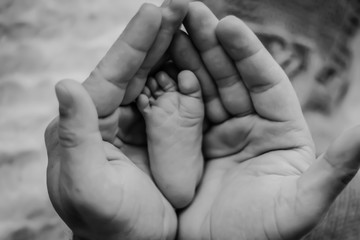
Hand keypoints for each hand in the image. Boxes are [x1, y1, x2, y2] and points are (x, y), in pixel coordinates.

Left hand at [45, 1, 188, 238]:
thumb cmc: (109, 226)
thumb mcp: (88, 189)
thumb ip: (74, 137)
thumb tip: (64, 84)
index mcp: (85, 126)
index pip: (110, 75)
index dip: (133, 43)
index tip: (154, 10)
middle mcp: (104, 119)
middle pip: (132, 70)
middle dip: (155, 37)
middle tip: (178, 5)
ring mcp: (130, 125)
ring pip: (151, 79)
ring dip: (170, 51)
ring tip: (189, 22)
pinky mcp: (150, 133)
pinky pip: (166, 99)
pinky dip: (180, 78)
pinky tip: (194, 60)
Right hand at [171, 3, 359, 238]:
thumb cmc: (260, 235)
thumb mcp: (300, 204)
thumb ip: (335, 168)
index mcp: (279, 132)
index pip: (265, 81)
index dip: (247, 52)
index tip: (226, 24)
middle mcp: (249, 125)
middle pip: (230, 76)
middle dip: (211, 44)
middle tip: (189, 12)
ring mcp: (217, 131)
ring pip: (204, 87)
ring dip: (188, 58)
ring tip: (169, 29)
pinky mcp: (191, 142)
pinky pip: (181, 109)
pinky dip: (170, 87)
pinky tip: (157, 66)